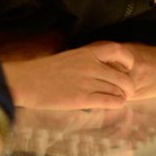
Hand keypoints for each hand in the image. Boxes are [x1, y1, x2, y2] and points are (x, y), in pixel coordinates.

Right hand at [1, 41, 133, 108]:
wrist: (26, 82)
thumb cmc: (43, 71)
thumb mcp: (68, 58)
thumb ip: (86, 62)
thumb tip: (103, 71)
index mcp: (86, 53)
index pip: (118, 51)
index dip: (128, 60)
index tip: (128, 67)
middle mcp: (91, 66)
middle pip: (124, 77)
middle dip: (129, 86)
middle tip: (127, 91)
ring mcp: (88, 83)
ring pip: (119, 90)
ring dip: (122, 96)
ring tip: (118, 99)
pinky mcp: (84, 99)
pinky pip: (111, 102)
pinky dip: (116, 104)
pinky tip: (113, 104)